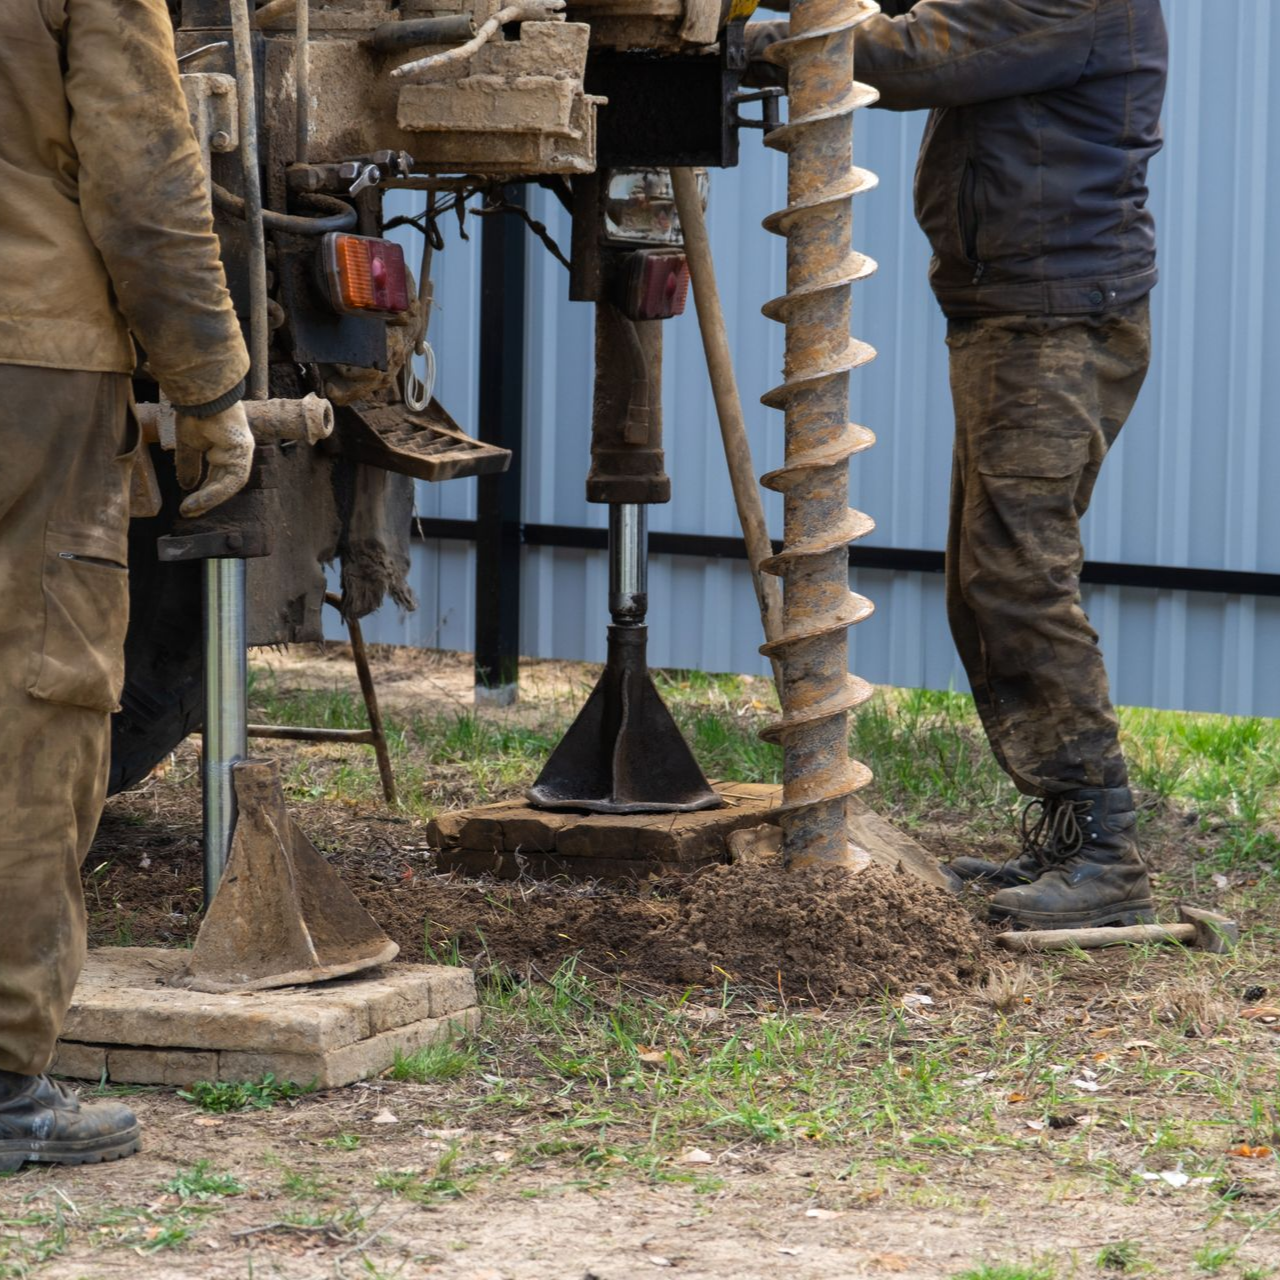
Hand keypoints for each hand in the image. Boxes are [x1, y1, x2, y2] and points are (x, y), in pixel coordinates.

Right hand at [174, 402, 253, 517]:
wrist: (201, 396)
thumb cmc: (196, 412)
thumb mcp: (189, 444)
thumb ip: (189, 465)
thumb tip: (186, 486)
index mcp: (226, 448)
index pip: (218, 476)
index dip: (205, 491)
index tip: (190, 504)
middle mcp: (237, 452)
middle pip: (224, 483)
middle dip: (207, 499)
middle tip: (190, 512)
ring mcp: (243, 452)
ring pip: (229, 485)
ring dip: (209, 499)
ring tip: (191, 510)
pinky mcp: (243, 452)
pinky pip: (231, 480)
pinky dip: (215, 492)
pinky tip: (199, 500)